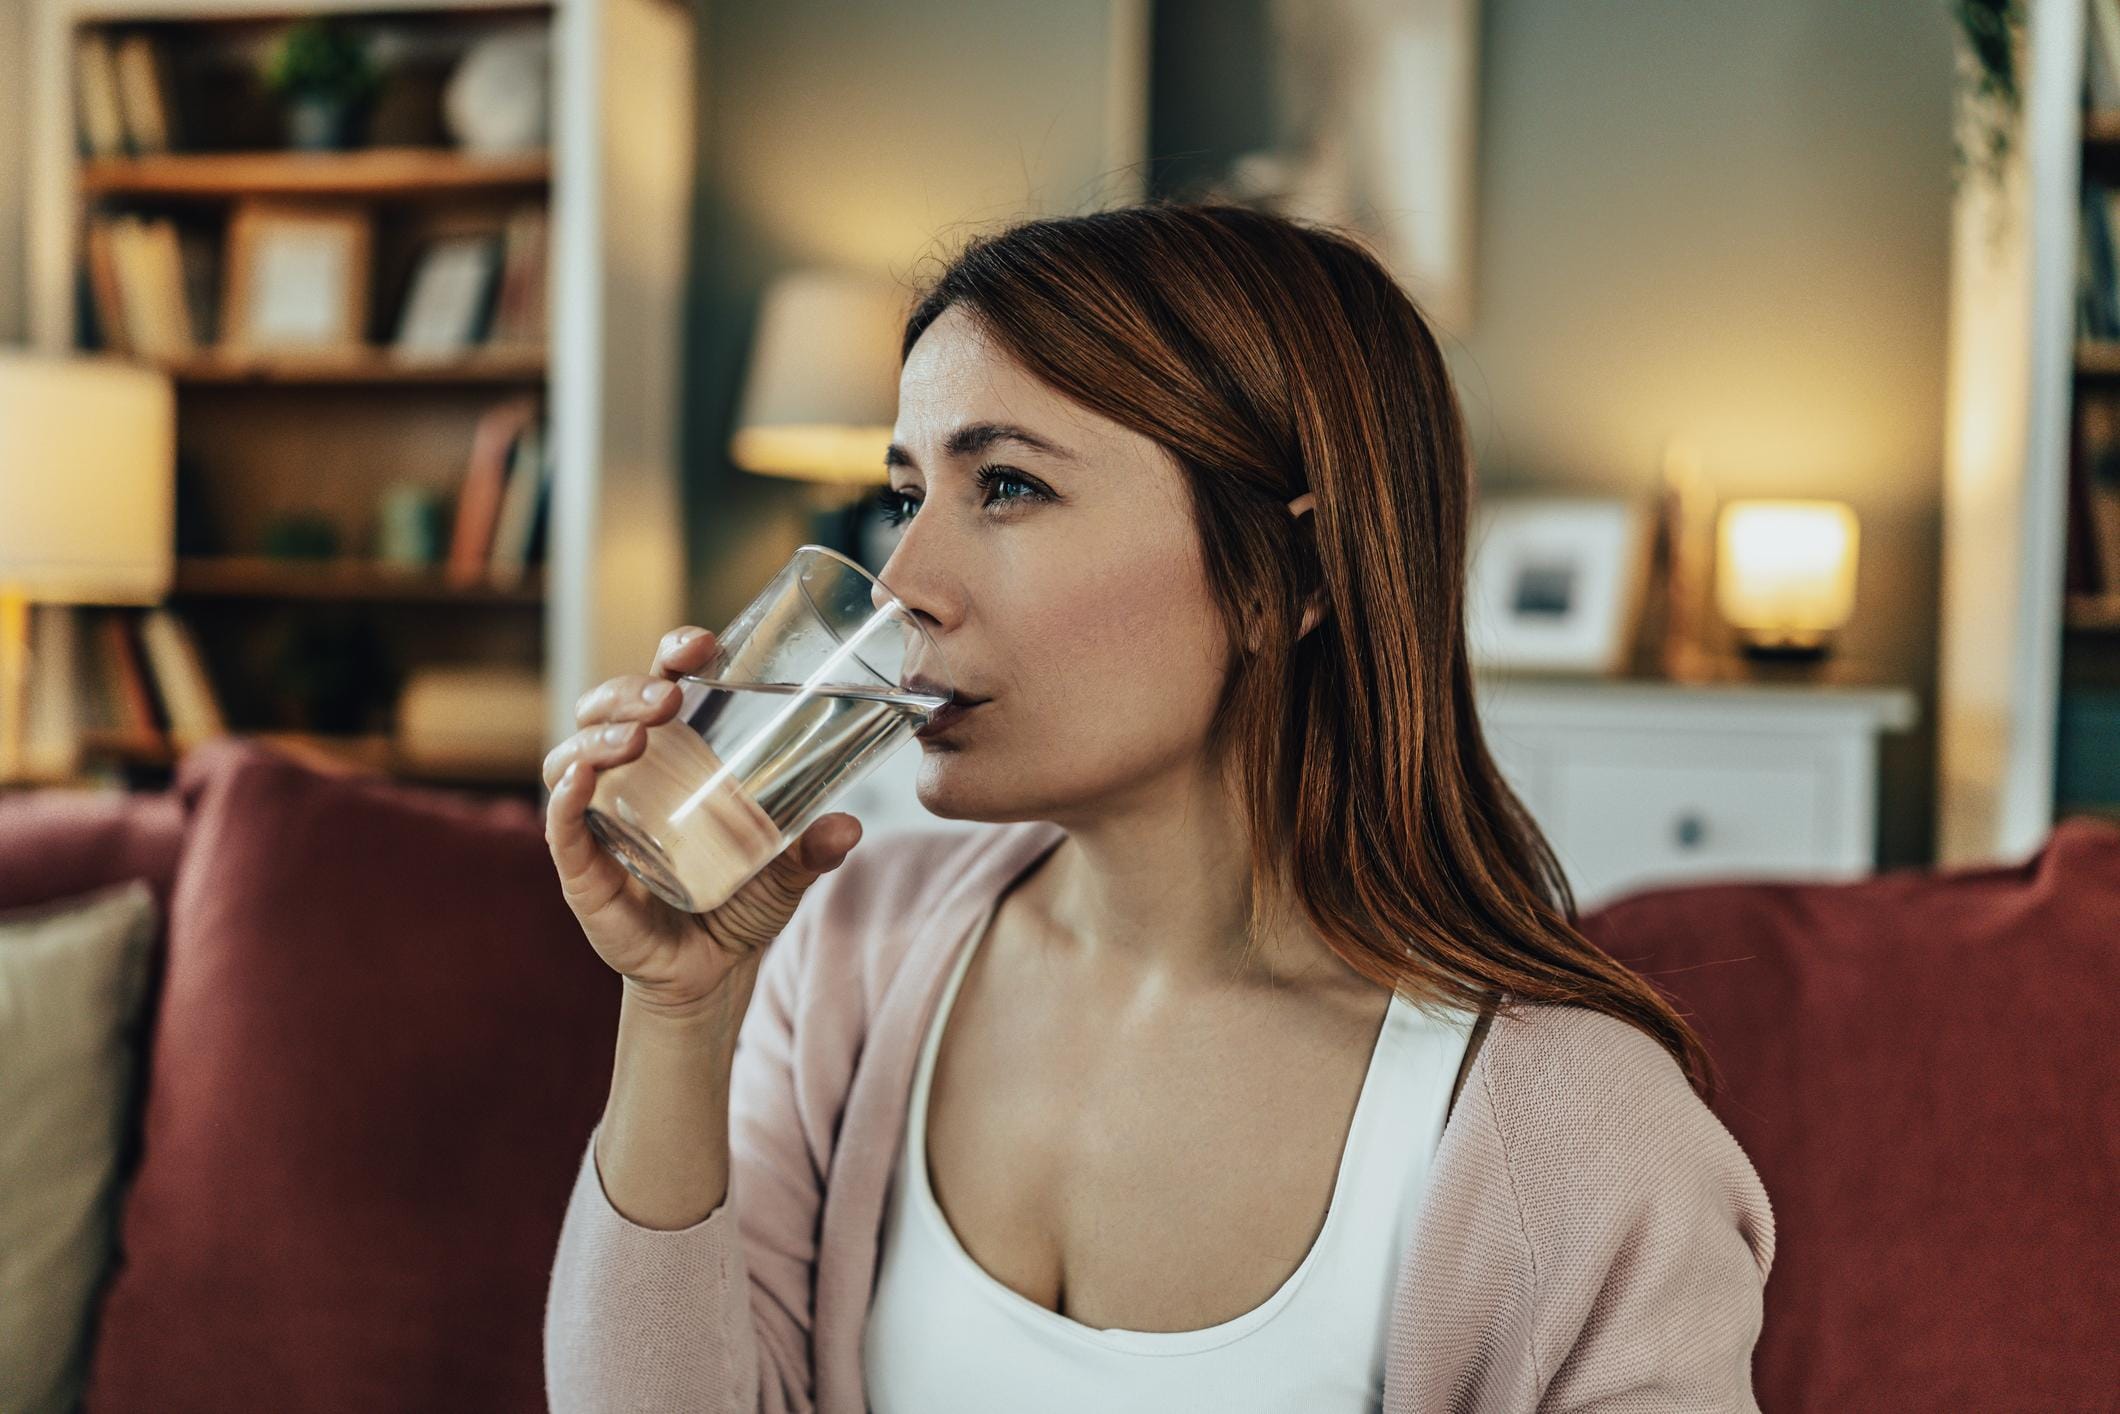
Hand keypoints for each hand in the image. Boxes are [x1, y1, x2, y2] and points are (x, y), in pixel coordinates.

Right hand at [542, 625, 862, 1016]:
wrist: (711, 976)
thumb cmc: (741, 904)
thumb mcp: (786, 872)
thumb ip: (813, 849)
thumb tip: (849, 826)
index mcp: (675, 756)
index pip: (660, 685)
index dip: (673, 655)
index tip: (704, 643)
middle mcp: (628, 776)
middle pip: (606, 710)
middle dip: (629, 689)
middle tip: (667, 695)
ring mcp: (598, 818)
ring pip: (572, 755)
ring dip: (599, 735)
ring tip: (638, 736)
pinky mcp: (581, 868)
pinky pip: (562, 824)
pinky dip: (566, 797)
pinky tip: (583, 779)